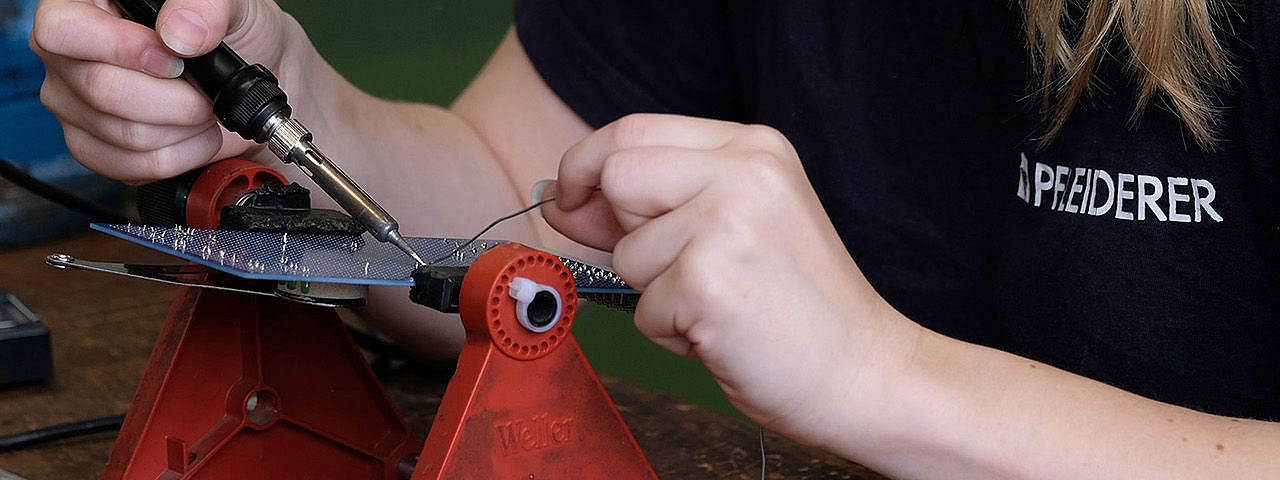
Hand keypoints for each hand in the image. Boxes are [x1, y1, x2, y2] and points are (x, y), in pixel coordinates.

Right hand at [29, 0, 305, 182]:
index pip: (64, 31)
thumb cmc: (232, 32)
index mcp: (86, 5)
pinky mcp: (95, 147)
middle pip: (100, 90)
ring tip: (205, 110)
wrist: (251, 76)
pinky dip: (177, 157)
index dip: (122, 50)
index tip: (176, 61)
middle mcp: (70, 56)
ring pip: (122, 134)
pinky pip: (127, 167)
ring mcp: (76, 104)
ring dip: (183, 129)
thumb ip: (205, 7)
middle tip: (205, 92)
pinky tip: (194, 135)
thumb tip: (180, 35)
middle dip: (174, 100)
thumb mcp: (230, 4)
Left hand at [543, 113, 920, 444]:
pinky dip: (672, 334)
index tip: (569, 196)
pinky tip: (723, 331)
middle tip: (682, 270)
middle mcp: (744, 170)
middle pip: (617, 176)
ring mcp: (727, 221)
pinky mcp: (709, 280)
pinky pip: (643, 309)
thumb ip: (652, 205)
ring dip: (656, 295)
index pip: (633, 130)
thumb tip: (564, 200)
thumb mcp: (732, 226)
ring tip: (719, 305)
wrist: (864, 371)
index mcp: (753, 147)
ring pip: (625, 253)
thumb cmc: (797, 306)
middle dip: (625, 233)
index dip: (586, 165)